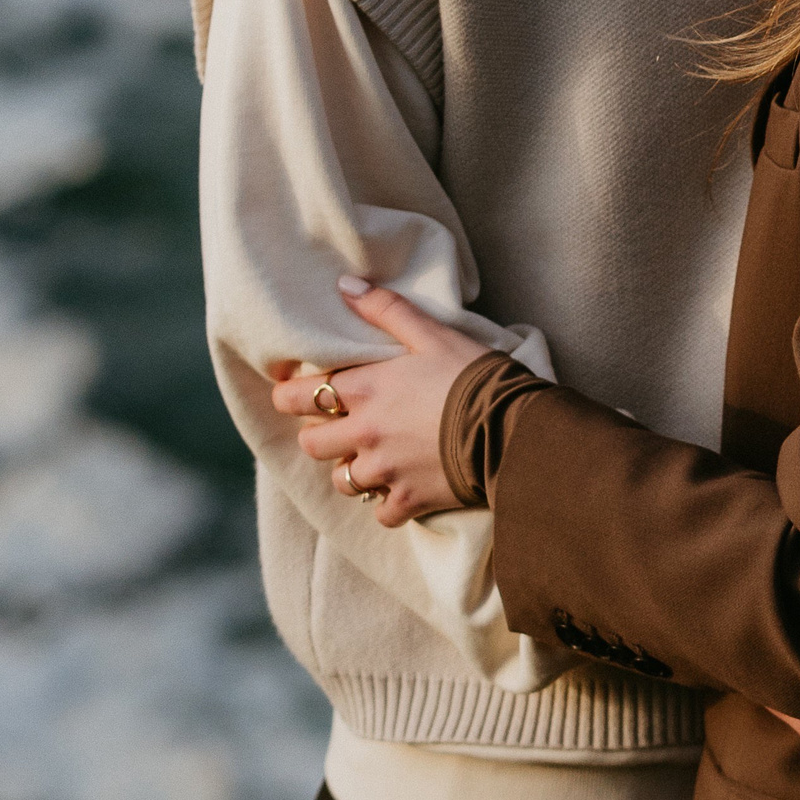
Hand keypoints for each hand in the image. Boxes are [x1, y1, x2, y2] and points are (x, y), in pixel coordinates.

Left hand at [272, 276, 496, 527]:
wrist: (510, 427)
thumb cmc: (471, 375)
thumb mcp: (431, 333)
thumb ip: (385, 310)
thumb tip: (345, 286)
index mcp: (364, 390)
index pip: (298, 397)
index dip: (290, 395)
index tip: (293, 394)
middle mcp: (364, 434)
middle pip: (312, 444)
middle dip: (319, 435)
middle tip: (336, 426)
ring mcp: (384, 472)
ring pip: (342, 481)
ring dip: (351, 471)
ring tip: (371, 459)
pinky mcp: (409, 500)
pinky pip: (381, 513)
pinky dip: (387, 504)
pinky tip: (401, 490)